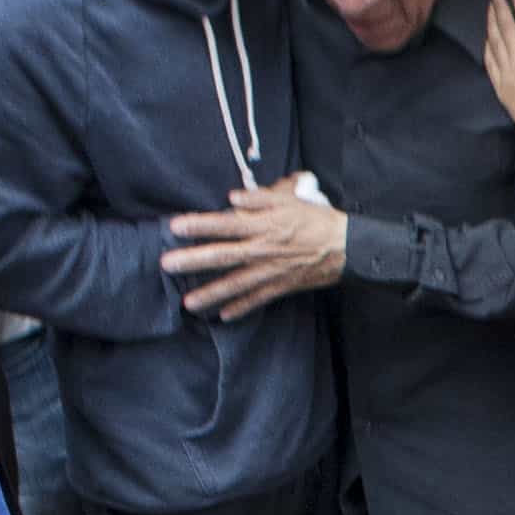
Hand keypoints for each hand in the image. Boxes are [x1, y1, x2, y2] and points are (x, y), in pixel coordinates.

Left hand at [159, 180, 347, 320]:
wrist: (347, 246)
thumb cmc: (317, 219)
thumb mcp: (290, 199)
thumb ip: (260, 197)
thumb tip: (233, 198)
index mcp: (263, 225)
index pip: (225, 224)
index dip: (200, 225)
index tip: (175, 227)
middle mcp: (263, 249)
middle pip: (223, 255)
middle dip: (194, 261)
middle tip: (167, 265)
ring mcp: (271, 271)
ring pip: (236, 284)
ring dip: (211, 294)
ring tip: (189, 303)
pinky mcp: (282, 286)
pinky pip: (258, 299)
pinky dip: (242, 308)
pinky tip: (223, 317)